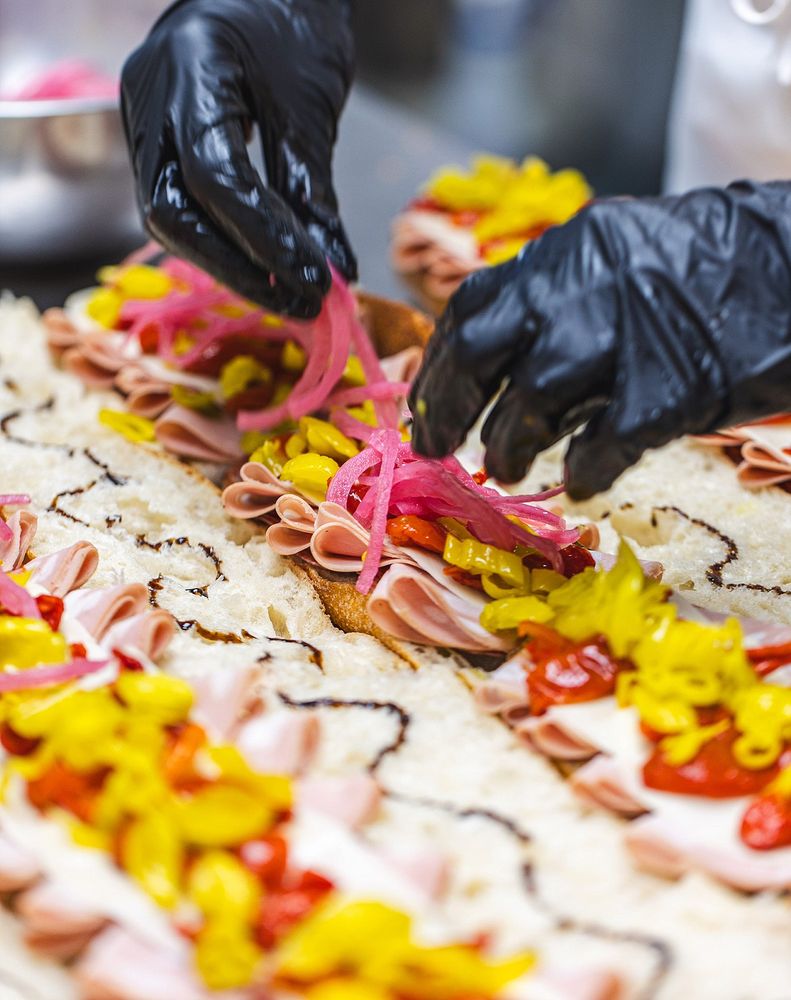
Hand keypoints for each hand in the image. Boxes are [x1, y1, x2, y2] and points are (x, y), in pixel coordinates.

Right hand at [121, 0, 355, 318]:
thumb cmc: (290, 25)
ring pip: (170, 218)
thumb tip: (333, 269)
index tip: (317, 279)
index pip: (216, 176)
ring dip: (231, 266)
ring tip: (290, 296)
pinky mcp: (153, 141)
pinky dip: (222, 243)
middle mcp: (149, 96)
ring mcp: (143, 119)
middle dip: (240, 268)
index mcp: (190, 68)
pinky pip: (179, 206)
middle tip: (300, 303)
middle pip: (175, 212)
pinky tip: (264, 269)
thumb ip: (313, 191)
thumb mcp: (309, 106)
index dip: (265, 238)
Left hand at [410, 181, 790, 498]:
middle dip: (448, 407)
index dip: (438, 367)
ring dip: (508, 446)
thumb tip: (490, 368)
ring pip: (533, 401)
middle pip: (482, 351)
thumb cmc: (703, 273)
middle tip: (437, 448)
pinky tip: (579, 481)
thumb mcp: (616, 259)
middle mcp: (583, 286)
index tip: (423, 409)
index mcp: (566, 252)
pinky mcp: (669, 389)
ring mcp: (625, 336)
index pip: (471, 308)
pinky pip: (603, 445)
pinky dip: (582, 470)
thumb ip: (554, 301)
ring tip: (505, 468)